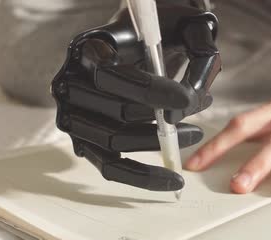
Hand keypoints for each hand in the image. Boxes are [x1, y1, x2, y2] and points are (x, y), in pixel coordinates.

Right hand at [51, 4, 220, 190]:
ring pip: (111, 142)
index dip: (150, 91)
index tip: (185, 100)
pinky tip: (170, 178)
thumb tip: (195, 99)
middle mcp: (71, 82)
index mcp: (88, 48)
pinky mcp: (82, 140)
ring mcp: (72, 114)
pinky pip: (109, 166)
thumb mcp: (186, 30)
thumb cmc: (160, 36)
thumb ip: (199, 57)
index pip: (112, 75)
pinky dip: (141, 176)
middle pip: (114, 112)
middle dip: (162, 122)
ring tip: (190, 137)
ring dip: (155, 146)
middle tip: (197, 126)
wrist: (140, 43)